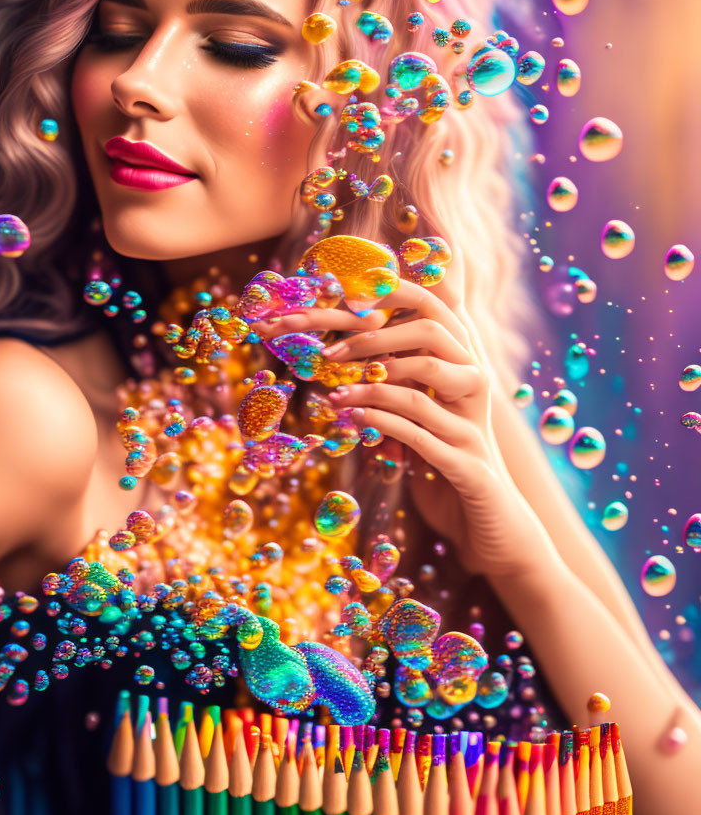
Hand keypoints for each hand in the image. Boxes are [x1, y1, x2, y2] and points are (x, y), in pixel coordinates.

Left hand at [253, 264, 553, 579]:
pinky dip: (382, 422)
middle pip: (429, 329)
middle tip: (327, 352)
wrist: (489, 523)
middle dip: (371, 335)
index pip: (430, 303)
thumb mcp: (416, 412)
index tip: (341, 294)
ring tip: (331, 394)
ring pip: (425, 379)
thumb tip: (336, 345)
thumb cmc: (443, 460)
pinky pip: (421, 432)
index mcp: (460, 360)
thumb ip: (391, 378)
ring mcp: (472, 420)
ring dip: (371, 383)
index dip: (388, 291)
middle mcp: (473, 379)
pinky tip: (352, 420)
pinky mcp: (466, 461)